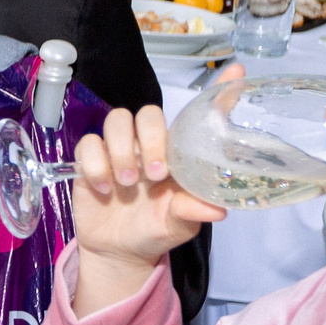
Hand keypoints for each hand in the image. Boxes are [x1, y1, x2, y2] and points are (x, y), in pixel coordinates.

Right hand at [66, 95, 227, 317]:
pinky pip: (88, 144)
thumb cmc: (156, 231)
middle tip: (154, 174)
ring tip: (127, 183)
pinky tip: (104, 188)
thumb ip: (192, 212)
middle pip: (148, 112)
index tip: (236, 72)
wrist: (119, 251)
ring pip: (117, 120)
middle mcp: (148, 145)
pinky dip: (96, 165)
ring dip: (122, 150)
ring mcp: (119, 149)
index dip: (217, 92)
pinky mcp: (90, 159)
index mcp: (177, 154)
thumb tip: (218, 209)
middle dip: (150, 139)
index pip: (197, 116)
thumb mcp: (179, 226)